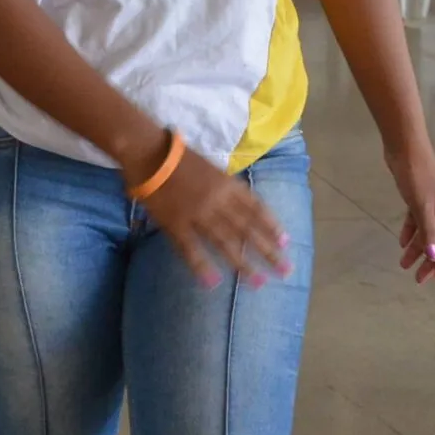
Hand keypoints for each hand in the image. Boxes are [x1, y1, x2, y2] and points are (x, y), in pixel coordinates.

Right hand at [132, 137, 290, 287]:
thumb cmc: (179, 156)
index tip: (286, 243)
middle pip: (247, 230)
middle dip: (267, 251)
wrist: (148, 151)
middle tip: (284, 270)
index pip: (256, 209)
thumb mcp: (212, 167)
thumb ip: (226, 186)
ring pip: (225, 242)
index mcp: (227, 185)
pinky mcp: (175, 224)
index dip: (271, 226)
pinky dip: (201, 266)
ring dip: (242, 264)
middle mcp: (218, 201)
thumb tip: (242, 203)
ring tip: (258, 283)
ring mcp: (197, 214)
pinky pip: (190, 248)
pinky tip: (213, 282)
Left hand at [391, 150, 434, 283]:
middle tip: (417, 278)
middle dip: (430, 261)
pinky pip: (417, 221)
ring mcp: (431, 205)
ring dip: (417, 249)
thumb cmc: (416, 175)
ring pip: (427, 233)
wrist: (404, 148)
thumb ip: (428, 231)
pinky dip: (410, 233)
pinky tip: (401, 243)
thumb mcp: (422, 206)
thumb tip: (434, 257)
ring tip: (403, 265)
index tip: (434, 277)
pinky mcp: (418, 198)